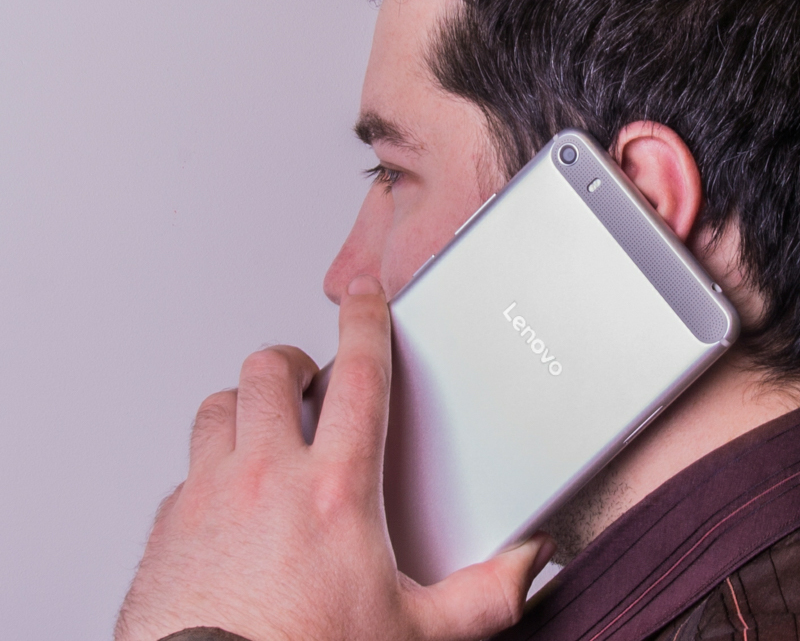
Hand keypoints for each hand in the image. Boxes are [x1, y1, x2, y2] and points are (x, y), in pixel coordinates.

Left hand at [115, 275, 554, 640]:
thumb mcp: (415, 633)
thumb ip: (483, 594)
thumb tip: (527, 565)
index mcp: (335, 489)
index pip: (357, 376)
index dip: (364, 322)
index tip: (364, 297)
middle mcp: (266, 478)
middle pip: (270, 371)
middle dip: (294, 361)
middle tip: (310, 378)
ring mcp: (208, 497)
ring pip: (218, 407)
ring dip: (244, 406)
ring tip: (265, 425)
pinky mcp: (167, 527)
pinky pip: (185, 470)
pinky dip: (210, 467)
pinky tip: (228, 496)